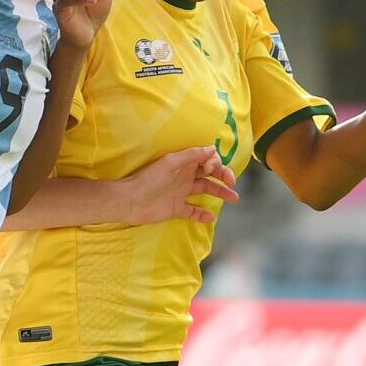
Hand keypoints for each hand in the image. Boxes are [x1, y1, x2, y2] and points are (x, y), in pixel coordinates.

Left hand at [121, 145, 240, 223]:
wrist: (130, 201)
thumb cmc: (149, 179)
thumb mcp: (170, 163)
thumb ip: (192, 155)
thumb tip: (213, 148)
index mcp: (184, 164)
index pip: (206, 160)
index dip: (214, 164)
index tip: (209, 170)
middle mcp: (185, 177)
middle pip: (210, 175)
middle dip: (224, 176)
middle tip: (232, 183)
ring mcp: (182, 193)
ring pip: (206, 191)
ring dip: (221, 193)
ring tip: (235, 198)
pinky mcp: (177, 208)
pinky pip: (194, 211)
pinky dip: (203, 214)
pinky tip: (211, 217)